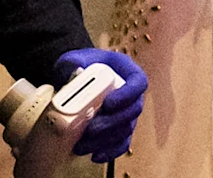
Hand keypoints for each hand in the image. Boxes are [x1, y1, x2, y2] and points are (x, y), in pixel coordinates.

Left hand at [54, 48, 147, 163]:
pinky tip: (95, 155)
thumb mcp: (75, 58)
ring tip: (83, 144)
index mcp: (127, 71)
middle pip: (133, 110)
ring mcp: (127, 112)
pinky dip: (110, 151)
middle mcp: (132, 93)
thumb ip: (74, 62)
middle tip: (90, 129)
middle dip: (111, 122)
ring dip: (106, 140)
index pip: (138, 82)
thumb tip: (75, 71)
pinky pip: (122, 143)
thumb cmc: (81, 64)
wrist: (79, 77)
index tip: (109, 103)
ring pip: (126, 129)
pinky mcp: (119, 128)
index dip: (127, 95)